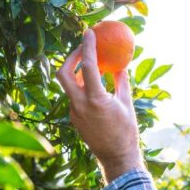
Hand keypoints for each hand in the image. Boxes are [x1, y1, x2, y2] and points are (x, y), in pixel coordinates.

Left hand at [56, 29, 144, 181]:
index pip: (88, 66)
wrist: (116, 157)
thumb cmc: (126, 131)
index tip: (89, 32)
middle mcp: (80, 105)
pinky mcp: (74, 118)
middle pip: (63, 73)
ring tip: (90, 66)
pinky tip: (93, 86)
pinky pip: (74, 97)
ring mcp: (74, 112)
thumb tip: (120, 64)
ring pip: (68, 85)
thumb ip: (121, 81)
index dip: (87, 47)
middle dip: (70, 58)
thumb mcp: (126, 103)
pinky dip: (81, 87)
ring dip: (76, 72)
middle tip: (82, 49)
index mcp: (95, 99)